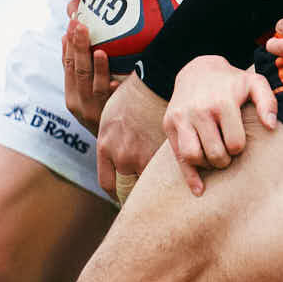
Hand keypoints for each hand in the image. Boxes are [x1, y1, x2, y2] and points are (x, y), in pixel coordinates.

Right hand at [61, 18, 120, 132]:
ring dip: (97, 68)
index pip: (67, 66)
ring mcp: (94, 111)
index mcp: (71, 94)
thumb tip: (76, 37)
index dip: (68, 45)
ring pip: (94, 87)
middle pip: (78, 72)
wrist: (112, 146)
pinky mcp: (110, 118)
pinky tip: (116, 82)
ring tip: (99, 51)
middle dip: (79, 47)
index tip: (71, 24)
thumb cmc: (102, 112)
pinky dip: (113, 92)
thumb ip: (83, 70)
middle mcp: (79, 103)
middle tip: (81, 25)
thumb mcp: (86, 95)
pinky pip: (113, 104)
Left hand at [96, 74, 167, 201]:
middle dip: (134, 194)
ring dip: (153, 188)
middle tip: (144, 199)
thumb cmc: (133, 95)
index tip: (126, 195)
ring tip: (163, 192)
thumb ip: (110, 139)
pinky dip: (168, 179)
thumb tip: (113, 156)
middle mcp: (120, 155)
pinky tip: (177, 181)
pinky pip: (162, 175)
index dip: (117, 192)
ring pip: (146, 184)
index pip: (108, 184)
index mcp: (105, 146)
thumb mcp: (110, 116)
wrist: (153, 82)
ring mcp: (140, 155)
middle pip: (125, 189)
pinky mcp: (160, 152)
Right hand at [164, 55, 277, 187]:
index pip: (234, 143)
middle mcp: (199, 110)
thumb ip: (268, 102)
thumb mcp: (255, 83)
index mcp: (222, 102)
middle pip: (214, 153)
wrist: (198, 69)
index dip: (239, 147)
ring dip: (207, 165)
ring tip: (215, 159)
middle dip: (225, 160)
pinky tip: (199, 190)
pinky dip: (189, 177)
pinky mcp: (168, 124)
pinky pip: (178, 157)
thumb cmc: (232, 82)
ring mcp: (181, 117)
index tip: (239, 142)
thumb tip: (271, 126)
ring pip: (192, 156)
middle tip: (228, 155)